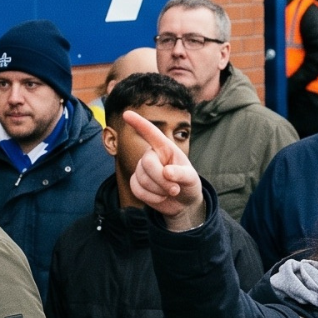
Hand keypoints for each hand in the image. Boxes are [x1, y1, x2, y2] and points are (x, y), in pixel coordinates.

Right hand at [120, 111, 207, 228]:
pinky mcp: (136, 183)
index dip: (139, 123)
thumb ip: (181, 174)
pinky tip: (161, 198)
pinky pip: (137, 190)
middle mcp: (151, 155)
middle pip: (147, 163)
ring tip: (170, 192)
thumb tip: (167, 173)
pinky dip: (151, 198)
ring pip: (142, 179)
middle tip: (175, 189)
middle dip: (161, 180)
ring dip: (159, 191)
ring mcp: (142, 169)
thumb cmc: (189, 184)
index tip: (126, 113)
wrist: (183, 203)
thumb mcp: (191, 178)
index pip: (151, 133)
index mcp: (165, 148)